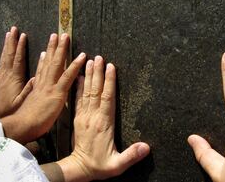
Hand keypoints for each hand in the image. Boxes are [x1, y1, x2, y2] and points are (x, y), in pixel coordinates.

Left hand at [0, 26, 26, 116]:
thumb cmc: (11, 109)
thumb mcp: (22, 101)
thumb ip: (29, 89)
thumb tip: (36, 77)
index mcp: (15, 78)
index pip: (18, 59)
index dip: (20, 47)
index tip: (23, 36)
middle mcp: (7, 74)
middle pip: (9, 54)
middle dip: (12, 41)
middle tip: (14, 29)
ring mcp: (2, 76)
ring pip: (4, 57)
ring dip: (7, 45)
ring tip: (8, 34)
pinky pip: (2, 63)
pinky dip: (4, 55)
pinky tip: (4, 53)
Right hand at [1, 33, 85, 143]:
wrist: (22, 126)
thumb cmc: (25, 121)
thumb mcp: (27, 107)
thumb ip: (30, 96)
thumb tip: (33, 88)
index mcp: (36, 88)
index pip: (40, 70)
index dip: (43, 59)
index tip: (44, 50)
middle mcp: (42, 83)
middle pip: (48, 62)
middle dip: (52, 47)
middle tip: (56, 35)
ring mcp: (50, 86)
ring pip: (57, 63)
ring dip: (61, 49)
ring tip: (66, 36)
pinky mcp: (57, 92)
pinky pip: (68, 76)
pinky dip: (75, 65)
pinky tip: (82, 56)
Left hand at [65, 56, 149, 180]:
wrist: (79, 168)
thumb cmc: (100, 166)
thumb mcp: (117, 164)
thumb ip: (131, 155)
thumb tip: (147, 147)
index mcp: (103, 124)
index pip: (107, 98)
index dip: (109, 82)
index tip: (110, 67)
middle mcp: (92, 117)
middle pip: (96, 90)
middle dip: (97, 72)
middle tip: (98, 57)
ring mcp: (83, 116)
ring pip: (86, 92)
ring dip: (88, 75)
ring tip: (90, 60)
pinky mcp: (77, 118)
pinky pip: (78, 99)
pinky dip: (79, 87)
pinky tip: (79, 77)